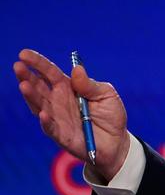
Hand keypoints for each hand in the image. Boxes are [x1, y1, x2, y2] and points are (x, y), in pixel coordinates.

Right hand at [14, 49, 129, 181]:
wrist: (116, 141)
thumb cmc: (111, 114)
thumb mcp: (106, 94)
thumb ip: (90, 84)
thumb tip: (77, 70)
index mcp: (69, 87)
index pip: (49, 72)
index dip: (37, 63)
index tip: (24, 53)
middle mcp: (58, 101)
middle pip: (38, 87)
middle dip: (27, 76)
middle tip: (18, 66)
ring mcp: (57, 118)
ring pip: (39, 105)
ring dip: (31, 96)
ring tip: (24, 85)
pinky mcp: (61, 135)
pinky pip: (50, 127)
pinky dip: (46, 121)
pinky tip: (42, 113)